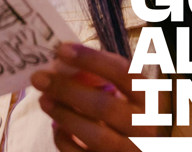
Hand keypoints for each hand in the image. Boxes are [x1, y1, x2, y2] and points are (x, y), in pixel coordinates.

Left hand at [31, 43, 169, 151]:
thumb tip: (61, 59)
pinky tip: (56, 126)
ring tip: (43, 99)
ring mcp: (130, 150)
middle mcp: (146, 127)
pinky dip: (65, 139)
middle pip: (105, 106)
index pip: (124, 73)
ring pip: (95, 135)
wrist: (143, 147)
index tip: (62, 50)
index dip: (92, 60)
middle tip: (39, 77)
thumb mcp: (130, 92)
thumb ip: (105, 76)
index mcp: (151, 98)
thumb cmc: (132, 112)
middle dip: (67, 89)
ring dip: (63, 114)